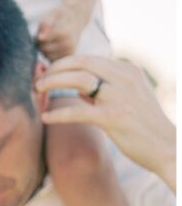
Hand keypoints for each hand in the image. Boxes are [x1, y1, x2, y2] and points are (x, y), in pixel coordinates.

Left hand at [35, 3, 87, 60]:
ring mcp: (69, 53)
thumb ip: (44, 23)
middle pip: (44, 49)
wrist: (75, 21)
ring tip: (52, 40)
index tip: (44, 30)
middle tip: (47, 36)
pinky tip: (55, 47)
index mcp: (64, 33)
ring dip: (45, 50)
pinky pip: (52, 60)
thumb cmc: (60, 18)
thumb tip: (40, 37)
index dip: (39, 36)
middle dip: (41, 43)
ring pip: (47, 56)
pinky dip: (50, 55)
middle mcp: (68, 45)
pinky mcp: (67, 58)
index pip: (42, 40)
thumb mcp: (51, 15)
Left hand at [36, 56, 175, 190]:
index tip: (48, 72)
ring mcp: (119, 96)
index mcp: (127, 70)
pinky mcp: (113, 117)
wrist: (166, 146)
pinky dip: (58, 113)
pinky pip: (78, 111)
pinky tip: (46, 118)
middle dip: (55, 69)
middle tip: (38, 80)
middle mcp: (124, 78)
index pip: (88, 59)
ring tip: (38, 91)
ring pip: (78, 80)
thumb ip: (104, 90)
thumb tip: (78, 89)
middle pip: (81, 63)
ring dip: (53, 83)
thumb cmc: (143, 126)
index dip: (64, 63)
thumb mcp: (128, 98)